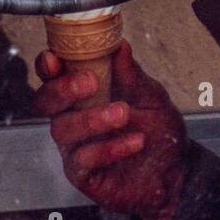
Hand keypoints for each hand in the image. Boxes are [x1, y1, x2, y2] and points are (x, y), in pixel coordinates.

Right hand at [33, 40, 188, 219]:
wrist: (175, 169)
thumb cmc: (157, 127)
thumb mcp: (150, 96)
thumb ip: (132, 74)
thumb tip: (120, 45)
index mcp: (83, 92)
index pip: (53, 75)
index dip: (47, 66)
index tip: (54, 58)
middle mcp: (71, 117)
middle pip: (44, 101)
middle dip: (62, 89)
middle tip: (90, 82)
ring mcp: (73, 146)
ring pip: (62, 129)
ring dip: (91, 119)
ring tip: (123, 113)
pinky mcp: (82, 174)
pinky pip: (83, 159)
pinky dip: (109, 148)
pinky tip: (134, 142)